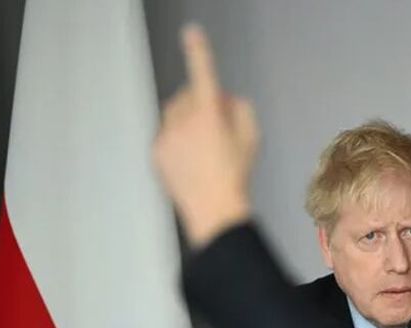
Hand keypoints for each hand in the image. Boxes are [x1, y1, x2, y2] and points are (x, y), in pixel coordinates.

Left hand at [154, 25, 258, 247]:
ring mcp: (167, 135)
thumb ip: (241, 109)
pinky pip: (167, 133)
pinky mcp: (157, 150)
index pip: (204, 74)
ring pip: (175, 114)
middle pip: (188, 96)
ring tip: (204, 148)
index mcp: (210, 113)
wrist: (214, 210)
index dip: (199, 52)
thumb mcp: (252, 138)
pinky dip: (178, 139)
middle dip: (200, 102)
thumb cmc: (237, 174)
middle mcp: (184, 119)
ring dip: (187, 120)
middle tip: (217, 127)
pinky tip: (192, 160)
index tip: (192, 33)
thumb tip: (225, 99)